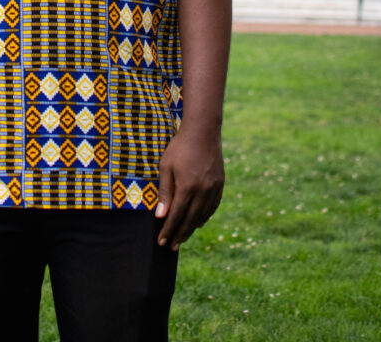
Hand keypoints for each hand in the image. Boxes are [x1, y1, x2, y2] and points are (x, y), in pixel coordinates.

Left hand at [154, 130, 224, 249]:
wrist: (203, 131)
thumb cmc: (180, 147)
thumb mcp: (166, 167)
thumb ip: (165, 193)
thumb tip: (160, 216)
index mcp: (187, 188)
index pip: (176, 216)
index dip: (168, 230)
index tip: (161, 242)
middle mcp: (202, 192)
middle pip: (190, 220)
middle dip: (179, 235)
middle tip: (171, 247)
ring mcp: (213, 189)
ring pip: (202, 216)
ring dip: (192, 228)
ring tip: (182, 237)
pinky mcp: (220, 185)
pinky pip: (212, 207)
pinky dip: (204, 217)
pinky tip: (198, 222)